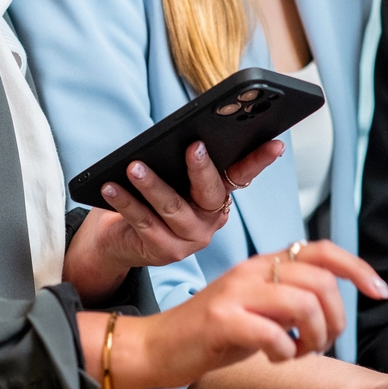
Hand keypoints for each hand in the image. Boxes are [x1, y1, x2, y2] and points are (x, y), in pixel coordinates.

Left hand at [63, 139, 282, 304]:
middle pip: (210, 192)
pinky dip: (126, 202)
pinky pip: (144, 223)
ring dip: (152, 185)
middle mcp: (211, 219)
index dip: (261, 159)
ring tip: (134, 166)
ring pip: (173, 208)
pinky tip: (111, 187)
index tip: (276, 143)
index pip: (243, 174)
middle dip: (202, 169)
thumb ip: (182, 162)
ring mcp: (190, 239)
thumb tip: (183, 135)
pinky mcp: (165, 252)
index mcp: (219, 196)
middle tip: (192, 146)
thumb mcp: (170, 177)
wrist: (121, 240)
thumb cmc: (150, 199)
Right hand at [82, 240, 387, 388]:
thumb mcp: (258, 304)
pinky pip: (275, 334)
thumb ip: (290, 294)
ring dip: (315, 338)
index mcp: (265, 264)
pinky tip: (278, 358)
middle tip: (323, 343)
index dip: (357, 268)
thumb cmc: (212, 332)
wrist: (158, 347)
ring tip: (301, 352)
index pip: (322, 250)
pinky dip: (287, 352)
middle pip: (321, 283)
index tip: (379, 291)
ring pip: (304, 305)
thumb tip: (332, 299)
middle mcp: (253, 271)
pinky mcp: (223, 321)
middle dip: (336, 320)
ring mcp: (237, 294)